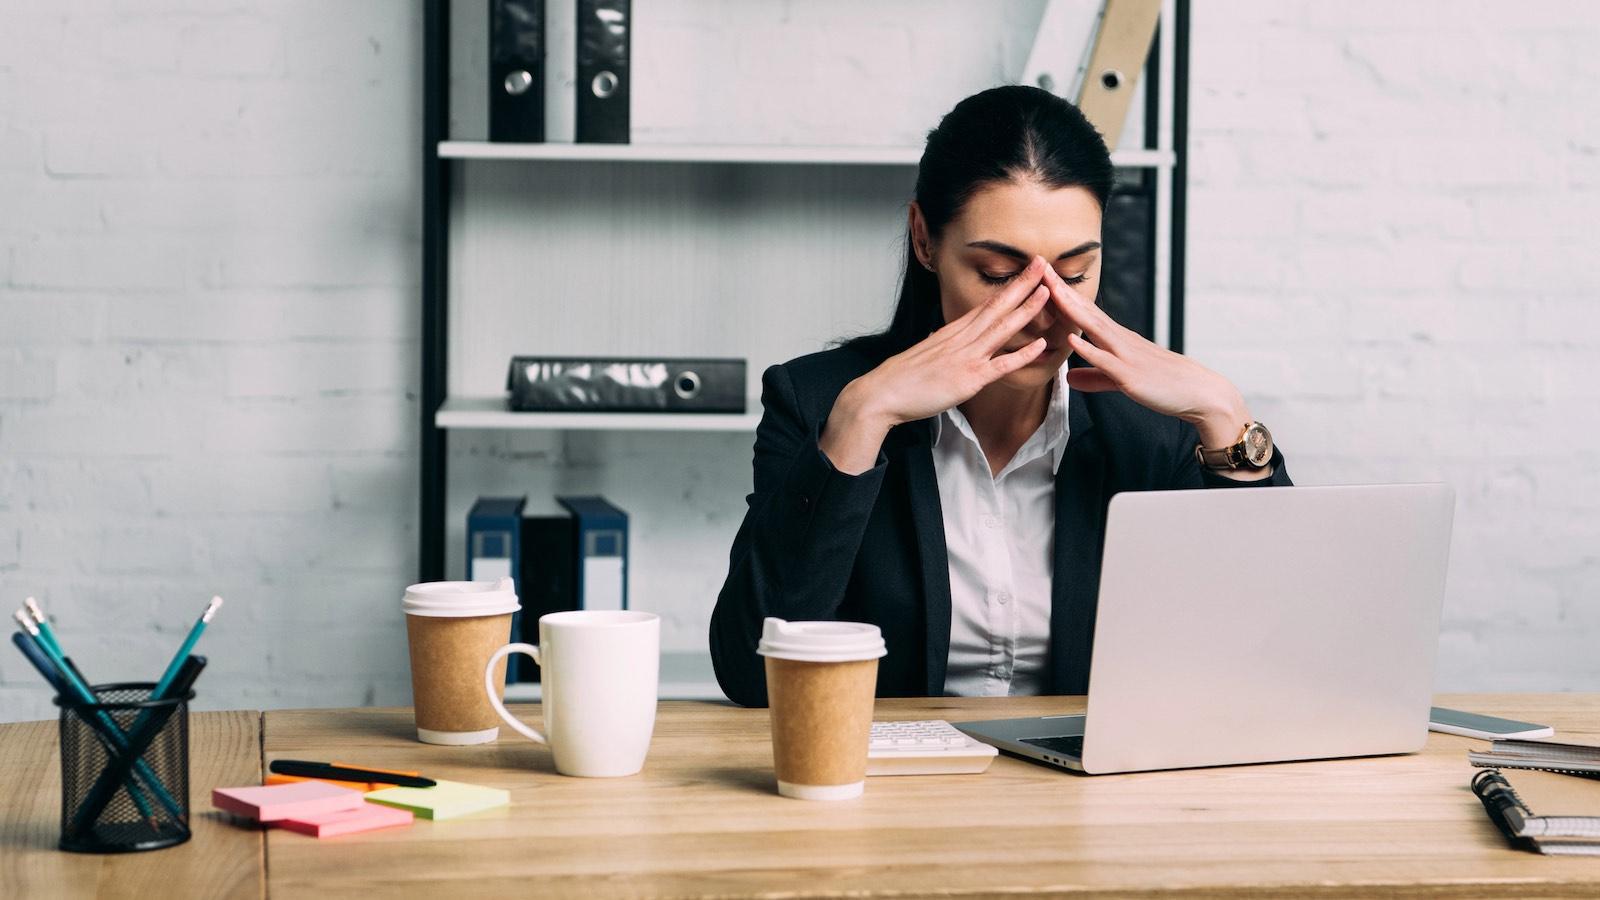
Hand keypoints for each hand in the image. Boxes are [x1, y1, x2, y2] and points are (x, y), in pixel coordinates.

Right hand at [819, 257, 1052, 472]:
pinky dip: (1021, 354)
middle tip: (1042, 264)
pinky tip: (1040, 344)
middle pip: (996, 306)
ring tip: (1047, 291)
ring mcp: (966, 357)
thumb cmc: (900, 377)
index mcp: (951, 332)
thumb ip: (937, 345)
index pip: (985, 304)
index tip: (1024, 272)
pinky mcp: (968, 379)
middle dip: (1022, 284)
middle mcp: (961, 339)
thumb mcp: (922, 354)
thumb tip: (938, 338)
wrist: (882, 393)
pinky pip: (1000, 365)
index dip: (1008, 287)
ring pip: (1001, 328)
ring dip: (1026, 309)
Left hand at [1041, 262, 1252, 448]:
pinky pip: (1106, 361)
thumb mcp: (1122, 380)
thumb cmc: (1163, 385)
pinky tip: (1071, 339)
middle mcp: (1120, 340)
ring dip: (1071, 308)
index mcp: (1117, 339)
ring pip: (1094, 328)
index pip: (1085, 311)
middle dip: (1061, 290)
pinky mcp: (1130, 375)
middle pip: (1085, 310)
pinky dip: (1087, 349)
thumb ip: (1094, 377)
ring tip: (1050, 290)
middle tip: (1038, 267)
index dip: (1062, 294)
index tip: (1042, 276)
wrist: (1199, 393)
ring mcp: (1125, 355)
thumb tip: (1068, 377)